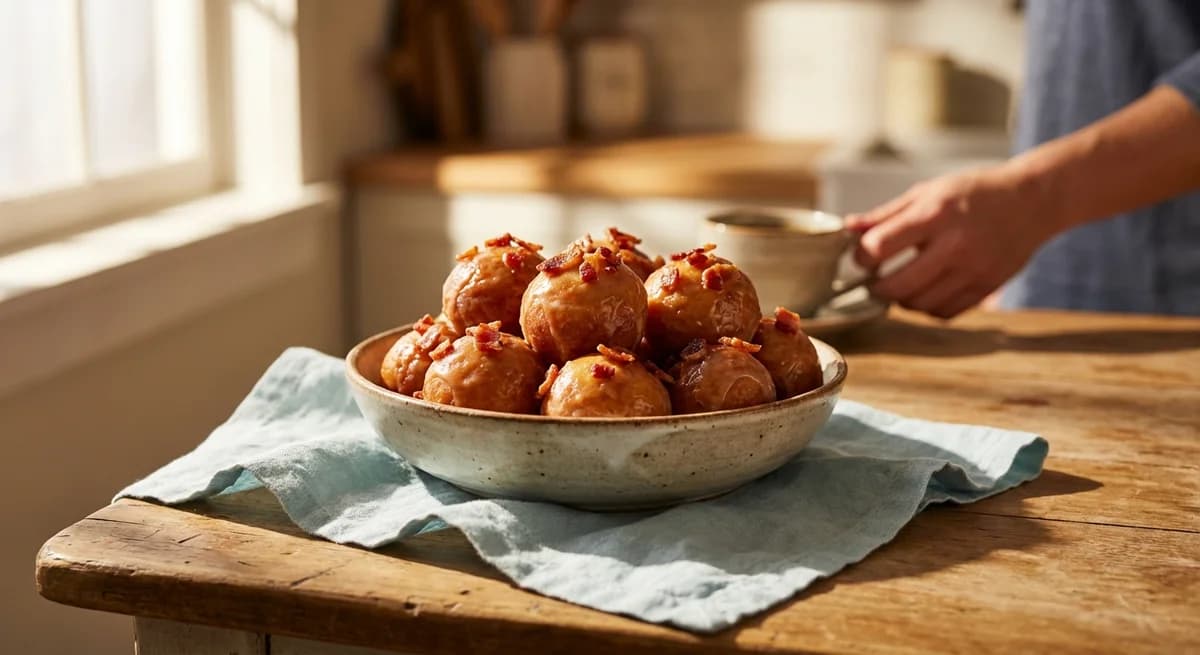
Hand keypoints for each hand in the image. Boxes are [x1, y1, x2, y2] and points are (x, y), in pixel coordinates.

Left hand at [845, 166, 1057, 318]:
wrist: (1031, 201)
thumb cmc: (972, 193)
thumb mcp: (927, 192)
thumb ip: (885, 215)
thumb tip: (847, 229)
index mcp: (935, 214)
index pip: (879, 246)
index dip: (862, 256)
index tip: (863, 255)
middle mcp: (955, 245)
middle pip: (896, 286)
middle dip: (876, 287)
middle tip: (875, 279)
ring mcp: (973, 270)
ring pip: (918, 305)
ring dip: (902, 299)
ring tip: (902, 282)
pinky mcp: (987, 287)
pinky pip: (944, 313)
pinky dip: (928, 307)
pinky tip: (928, 290)